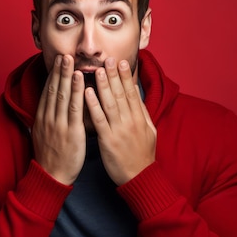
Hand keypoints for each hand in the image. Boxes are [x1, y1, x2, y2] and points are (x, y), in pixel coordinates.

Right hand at [32, 55, 85, 184]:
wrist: (51, 176)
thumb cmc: (52, 157)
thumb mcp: (44, 134)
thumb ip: (49, 119)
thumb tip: (52, 106)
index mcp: (43, 118)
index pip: (47, 92)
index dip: (52, 75)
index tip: (57, 61)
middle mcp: (49, 117)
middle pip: (53, 89)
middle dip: (59, 70)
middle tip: (63, 53)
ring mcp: (59, 123)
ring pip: (62, 94)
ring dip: (66, 75)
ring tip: (70, 59)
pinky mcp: (71, 131)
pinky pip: (74, 108)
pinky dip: (77, 91)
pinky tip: (80, 78)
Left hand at [85, 57, 156, 184]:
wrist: (139, 177)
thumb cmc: (142, 155)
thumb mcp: (149, 132)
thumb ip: (142, 114)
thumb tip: (138, 96)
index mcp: (139, 118)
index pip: (132, 93)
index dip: (126, 77)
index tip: (122, 62)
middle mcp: (130, 121)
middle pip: (121, 94)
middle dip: (114, 75)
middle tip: (108, 59)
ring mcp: (119, 130)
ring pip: (110, 104)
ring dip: (103, 86)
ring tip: (96, 70)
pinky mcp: (108, 140)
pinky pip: (99, 120)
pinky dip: (93, 105)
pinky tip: (86, 93)